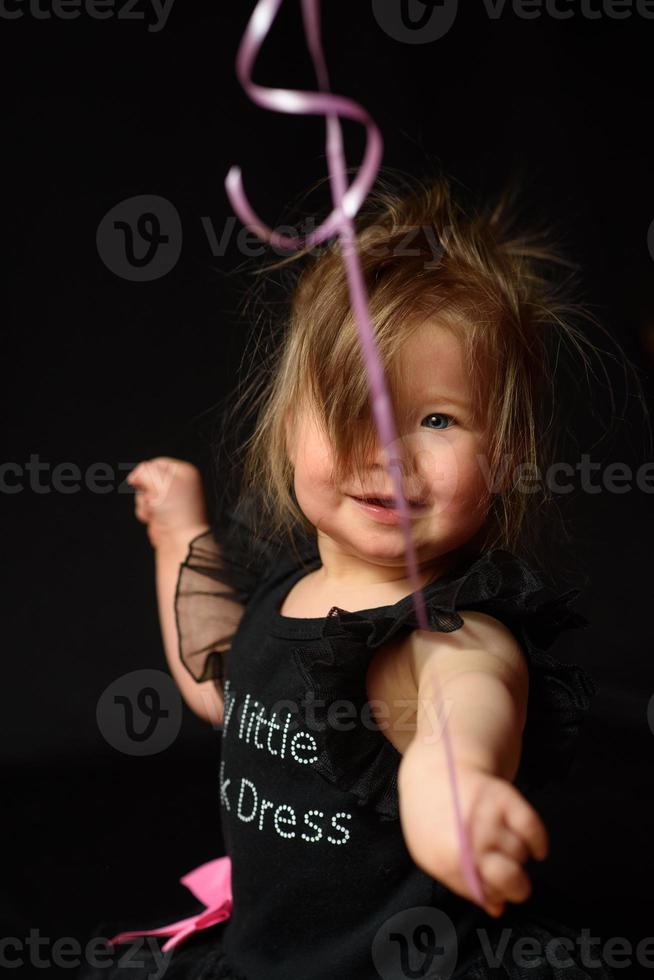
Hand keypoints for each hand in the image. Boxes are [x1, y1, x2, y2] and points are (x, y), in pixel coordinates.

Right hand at [126, 457, 209, 549]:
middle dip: (144, 489)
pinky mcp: (163, 513)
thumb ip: (144, 471)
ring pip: (143, 493)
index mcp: (185, 472)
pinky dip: (144, 512)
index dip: (145, 472)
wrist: (180, 539)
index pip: (157, 463)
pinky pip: (145, 507)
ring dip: (143, 502)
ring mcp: (170, 500)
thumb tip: (134, 477)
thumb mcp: (159, 481)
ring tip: (155, 510)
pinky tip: (153, 518)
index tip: (138, 481)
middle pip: (148, 479)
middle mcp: (179, 485)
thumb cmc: (175, 510)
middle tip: (153, 498)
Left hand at [398, 741, 547, 918]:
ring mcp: (489, 817)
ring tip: (504, 847)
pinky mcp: (505, 797)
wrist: (435, 770)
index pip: (487, 895)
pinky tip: (534, 846)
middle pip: (512, 880)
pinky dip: (539, 842)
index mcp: (449, 858)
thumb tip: (497, 909)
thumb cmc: (432, 815)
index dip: (495, 896)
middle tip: (513, 880)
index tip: (496, 891)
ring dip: (519, 856)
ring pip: (521, 854)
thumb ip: (461, 883)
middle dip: (518, 887)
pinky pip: (533, 829)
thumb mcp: (432, 855)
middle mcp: (471, 839)